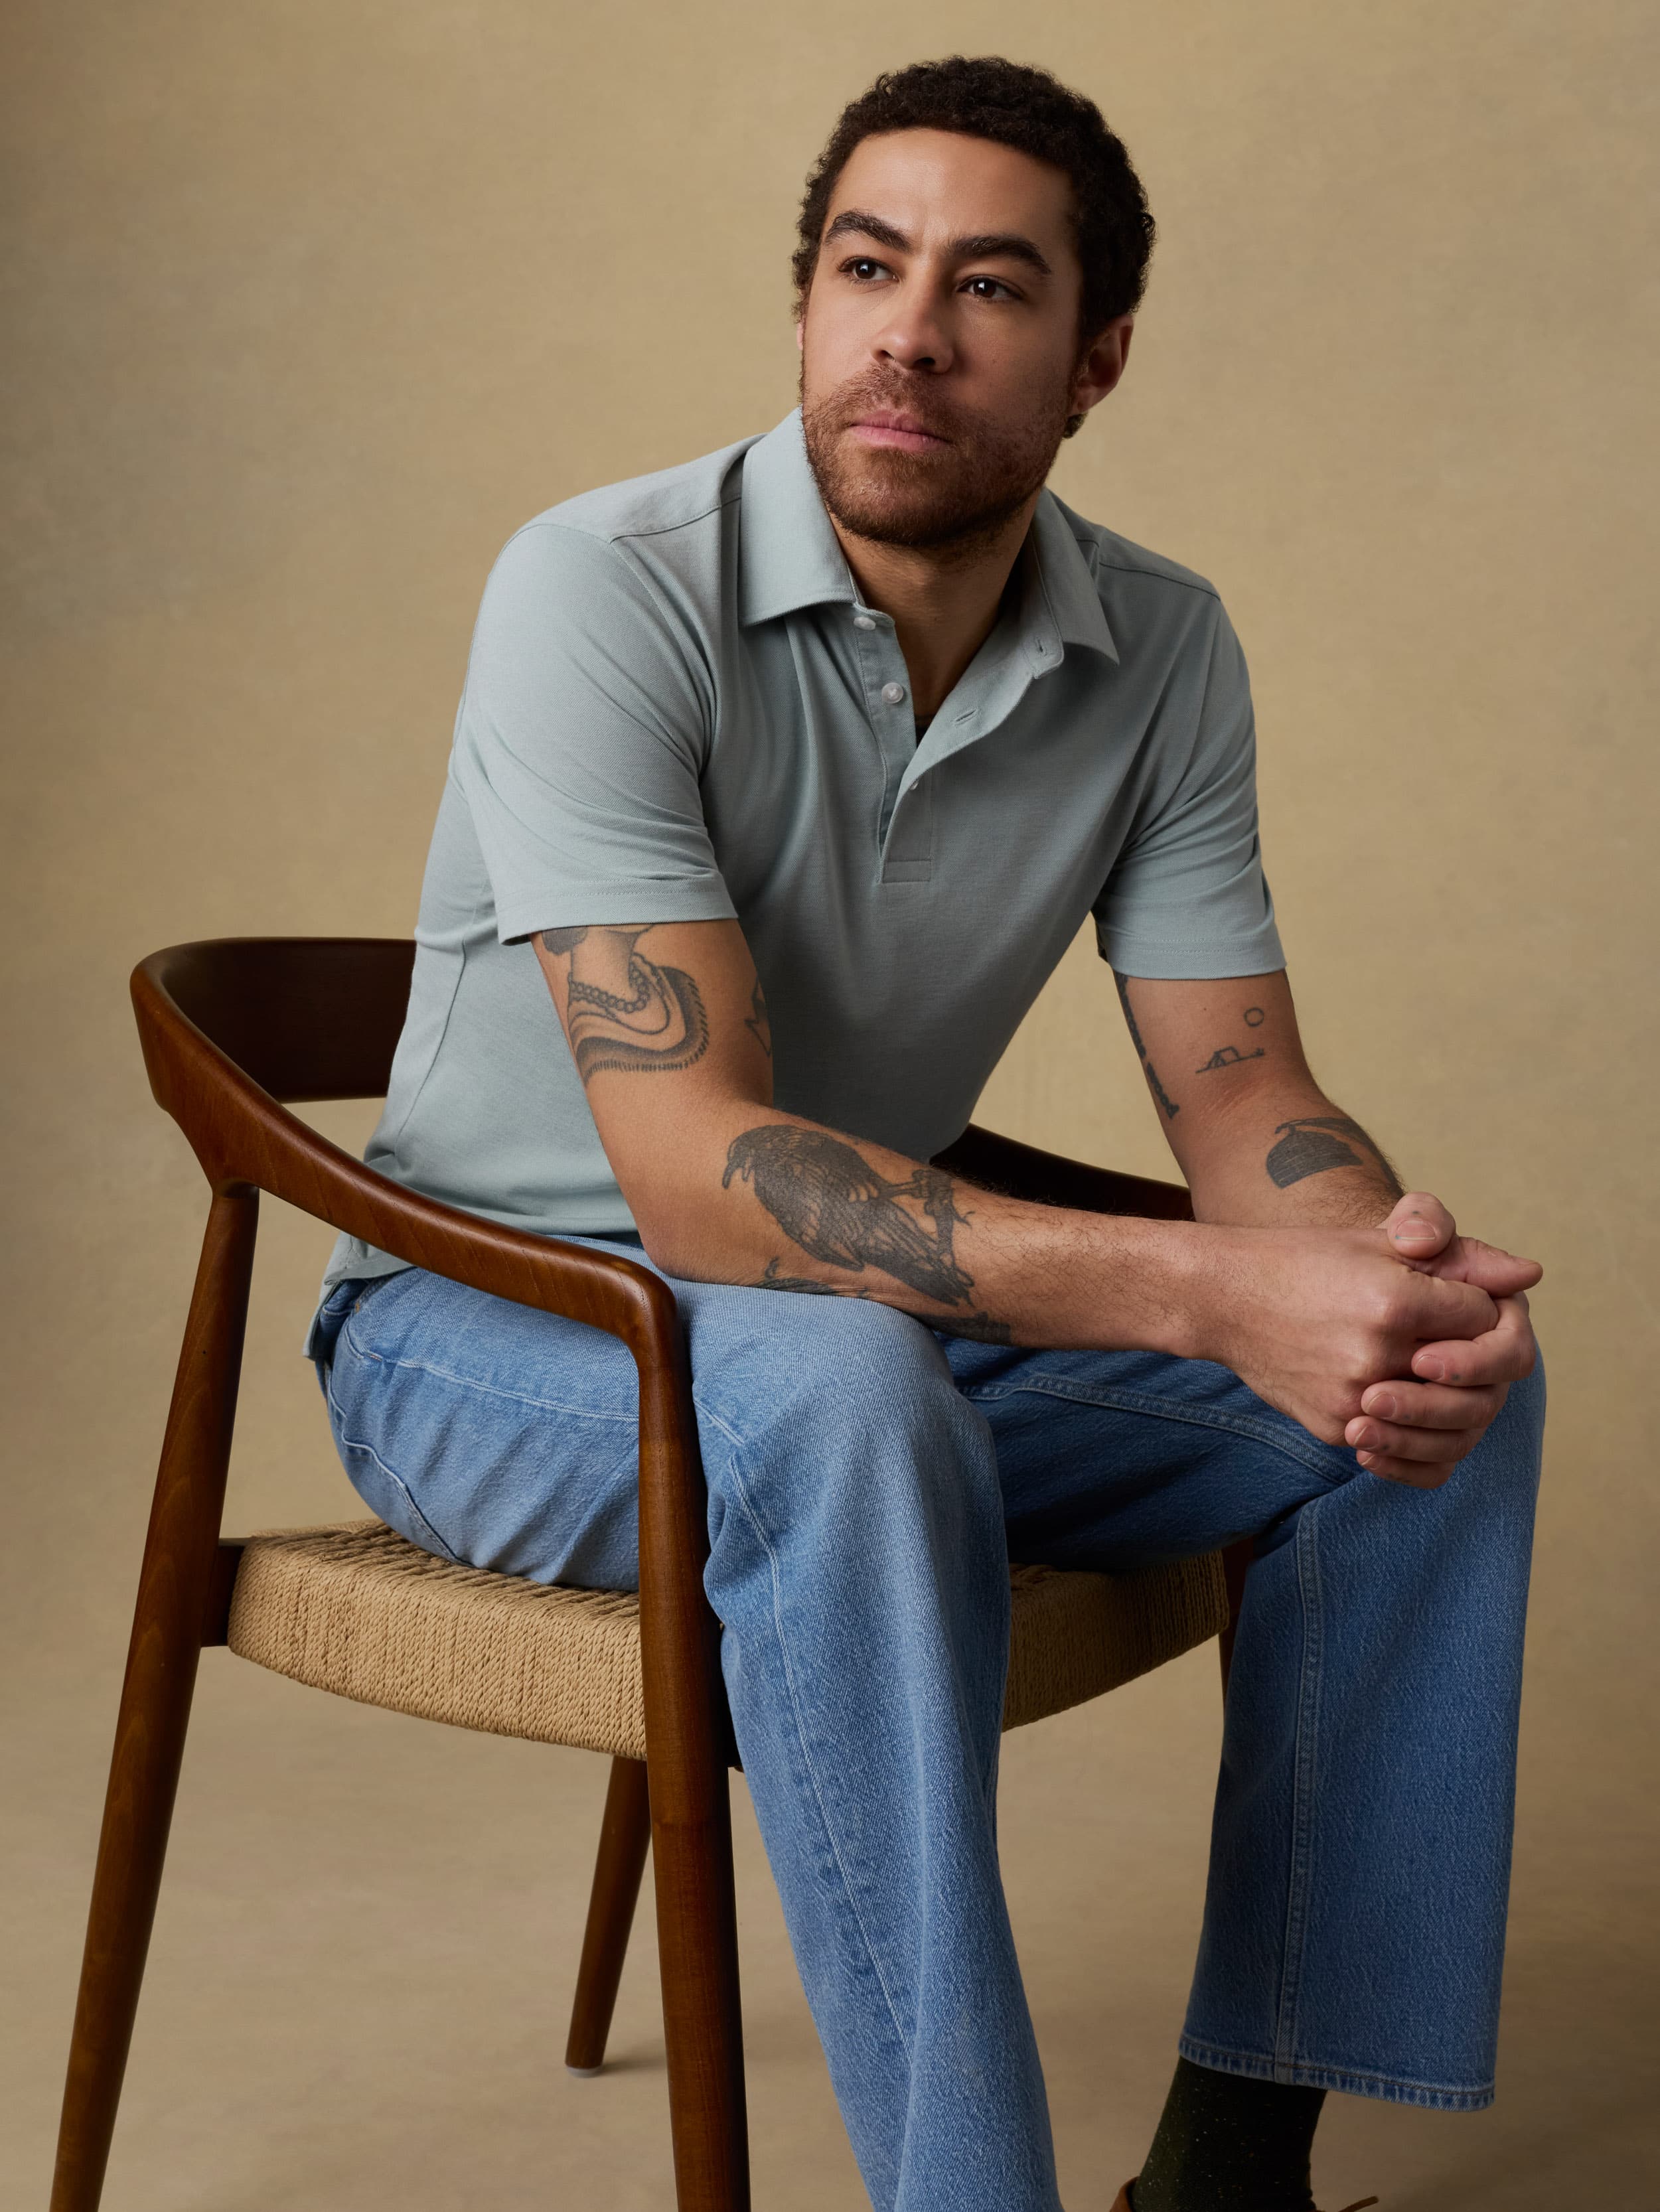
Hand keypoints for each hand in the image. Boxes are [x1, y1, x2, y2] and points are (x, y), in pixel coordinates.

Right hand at [1199, 1203, 1532, 1489]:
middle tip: (1453, 1344)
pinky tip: (1405, 1406)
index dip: (1480, 1307)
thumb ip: (1458, 1256)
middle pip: (1473, 1377)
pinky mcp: (1336, 1427)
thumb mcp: (1378, 1242)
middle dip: (1476, 1360)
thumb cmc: (1304, 1261)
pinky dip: (1416, 1433)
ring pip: (1446, 1421)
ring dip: (1454, 1402)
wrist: (1224, 1299)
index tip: (1460, 1302)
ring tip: (1434, 1378)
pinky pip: (1404, 1448)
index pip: (1483, 1317)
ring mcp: (1355, 1398)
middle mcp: (1377, 1354)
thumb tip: (1528, 1275)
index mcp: (1394, 1300)